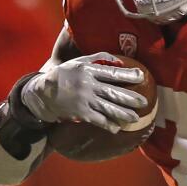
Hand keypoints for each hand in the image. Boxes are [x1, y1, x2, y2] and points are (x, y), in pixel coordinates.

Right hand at [20, 53, 147, 132]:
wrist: (42, 93)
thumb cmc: (65, 75)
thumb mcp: (79, 62)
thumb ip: (99, 58)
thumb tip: (119, 60)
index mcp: (88, 71)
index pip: (112, 73)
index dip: (128, 74)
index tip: (141, 76)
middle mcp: (87, 86)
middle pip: (113, 92)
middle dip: (130, 98)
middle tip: (144, 102)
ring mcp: (84, 100)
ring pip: (108, 108)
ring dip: (123, 114)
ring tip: (135, 117)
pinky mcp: (80, 113)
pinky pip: (98, 120)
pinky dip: (108, 124)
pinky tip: (117, 127)